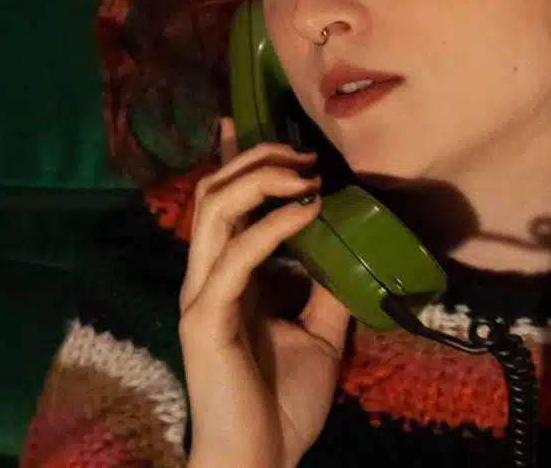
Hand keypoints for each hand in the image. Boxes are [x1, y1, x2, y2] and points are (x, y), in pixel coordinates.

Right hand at [179, 117, 351, 467]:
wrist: (260, 465)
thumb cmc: (281, 405)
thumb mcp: (317, 333)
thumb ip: (323, 287)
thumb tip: (347, 246)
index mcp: (227, 277)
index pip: (222, 202)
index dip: (231, 157)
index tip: (244, 118)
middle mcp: (207, 278)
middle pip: (212, 191)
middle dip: (256, 159)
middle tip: (303, 152)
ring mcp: (202, 295)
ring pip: (214, 209)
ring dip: (261, 178)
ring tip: (305, 172)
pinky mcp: (206, 318)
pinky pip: (237, 256)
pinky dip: (273, 225)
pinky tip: (308, 210)